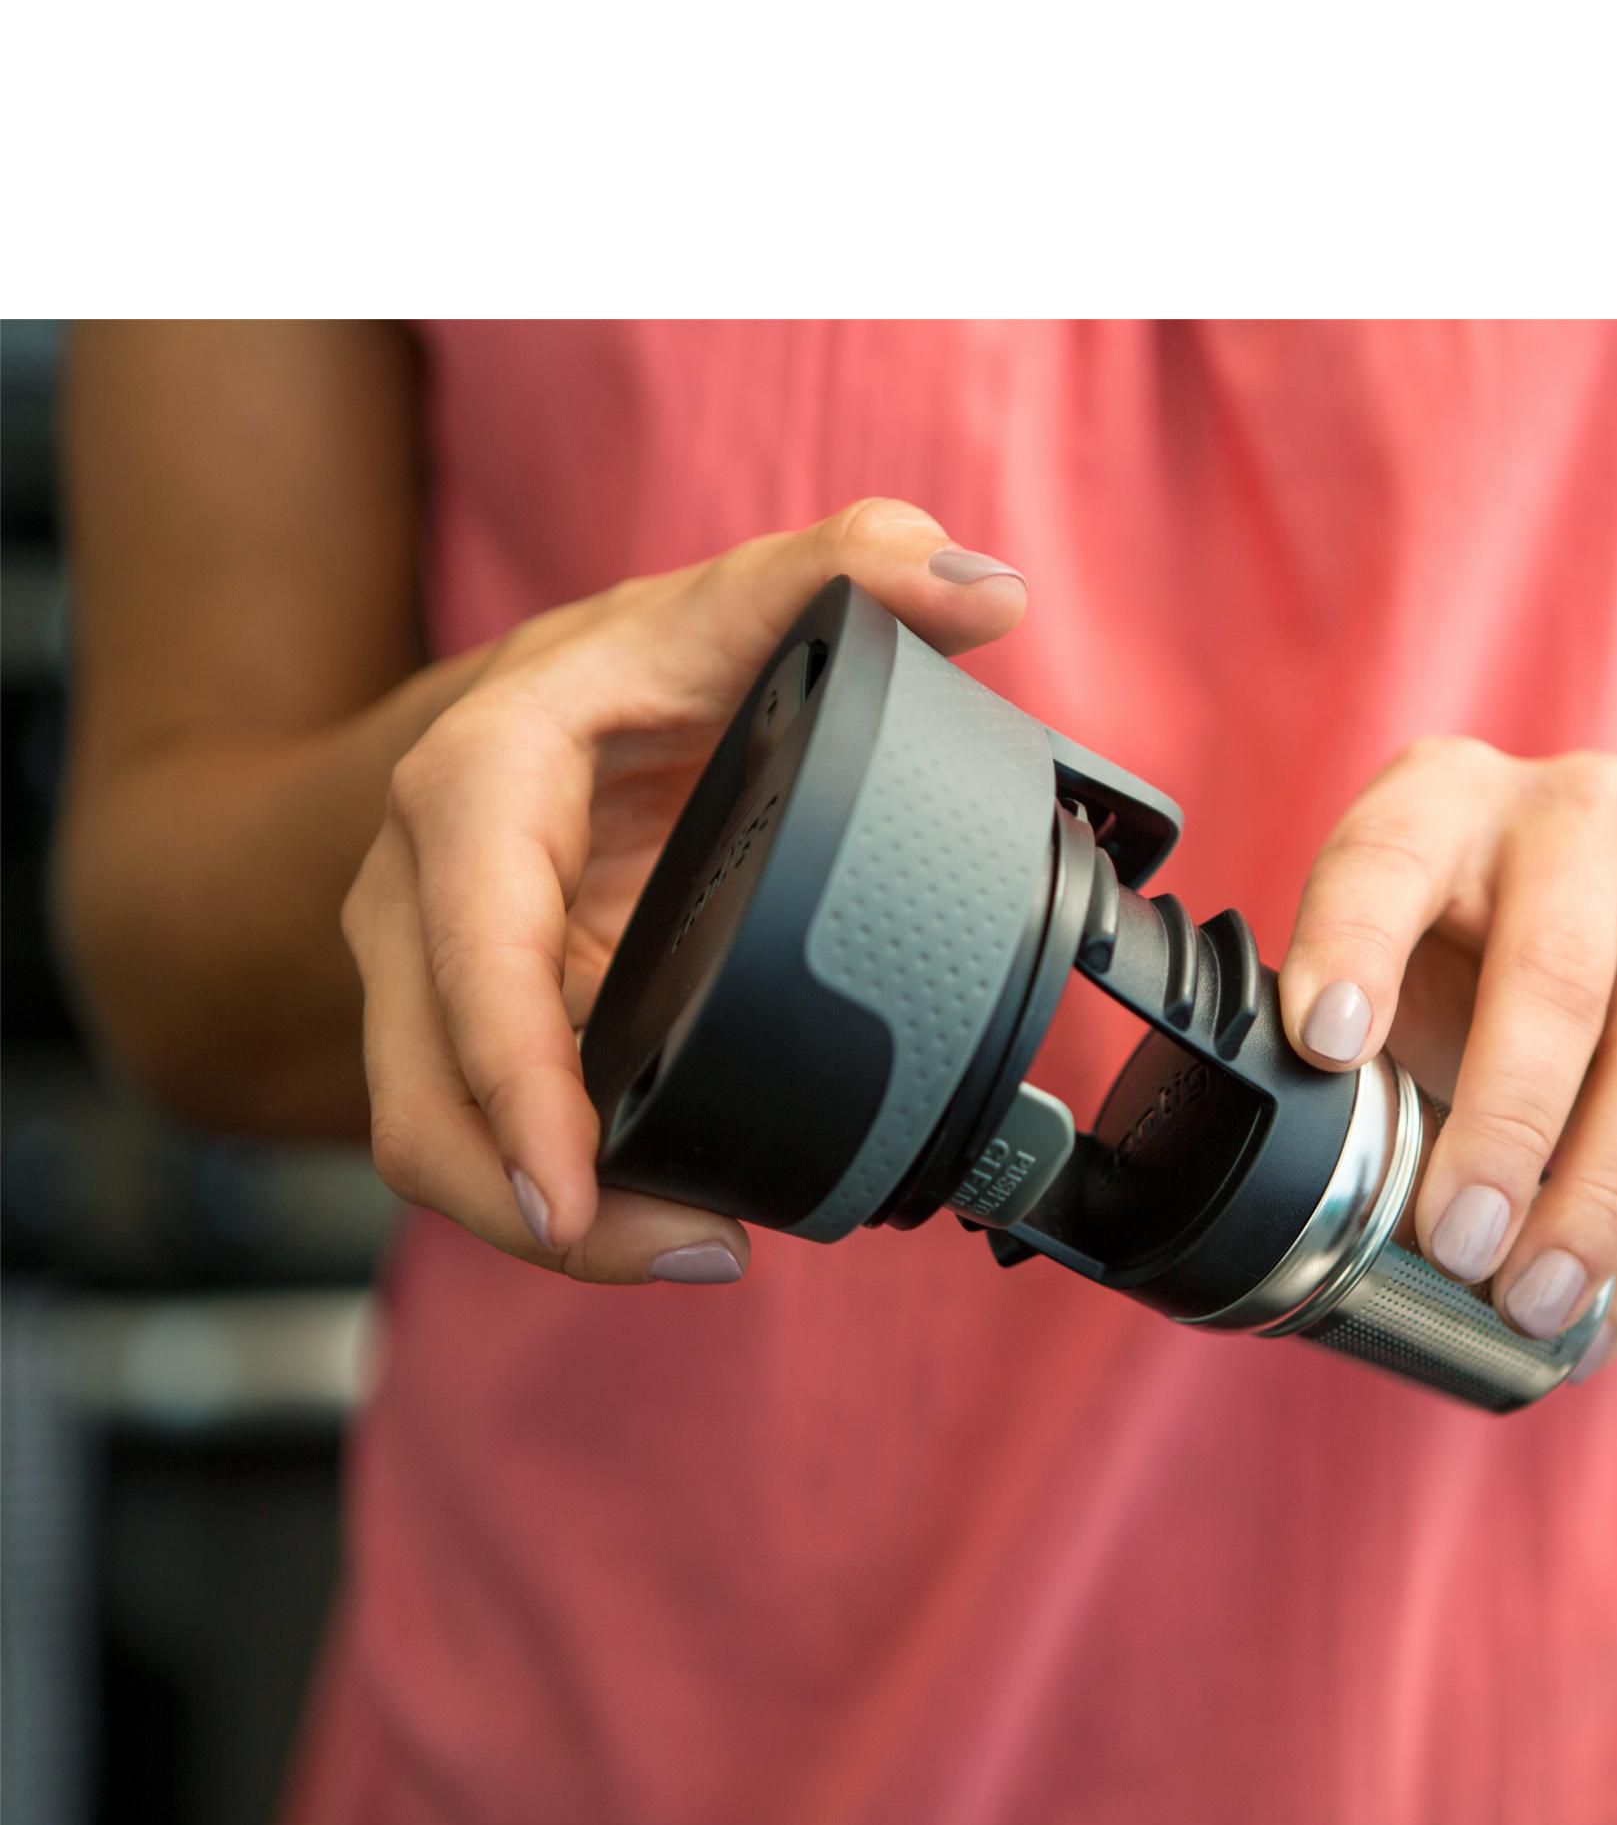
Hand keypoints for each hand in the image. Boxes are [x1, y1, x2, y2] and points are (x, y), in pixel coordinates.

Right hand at [342, 501, 1029, 1281]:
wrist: (529, 708)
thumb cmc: (633, 670)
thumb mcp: (731, 600)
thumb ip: (855, 571)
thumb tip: (986, 589)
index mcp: (477, 790)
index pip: (473, 954)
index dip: (514, 1084)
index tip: (569, 1191)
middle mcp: (422, 898)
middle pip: (429, 1096)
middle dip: (539, 1205)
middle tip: (697, 1253)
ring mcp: (435, 981)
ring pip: (442, 1140)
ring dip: (563, 1227)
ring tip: (705, 1252)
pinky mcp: (475, 1038)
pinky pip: (496, 1140)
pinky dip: (579, 1198)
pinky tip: (677, 1220)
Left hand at [1276, 741, 1616, 1370]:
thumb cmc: (1454, 962)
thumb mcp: (1381, 970)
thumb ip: (1335, 1051)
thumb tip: (1289, 1196)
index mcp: (1441, 797)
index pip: (1388, 859)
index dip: (1356, 948)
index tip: (1325, 1047)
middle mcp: (1574, 813)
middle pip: (1557, 973)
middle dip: (1507, 1126)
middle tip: (1458, 1247)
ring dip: (1600, 1200)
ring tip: (1535, 1304)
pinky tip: (1605, 1309)